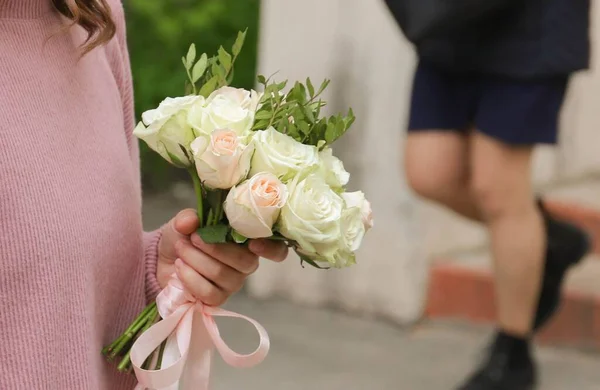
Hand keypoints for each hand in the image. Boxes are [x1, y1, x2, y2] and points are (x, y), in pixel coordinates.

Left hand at [157, 209, 287, 305]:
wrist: (163, 258)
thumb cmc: (184, 236)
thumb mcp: (185, 221)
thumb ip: (189, 218)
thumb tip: (191, 222)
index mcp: (247, 240)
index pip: (276, 250)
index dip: (271, 249)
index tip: (254, 244)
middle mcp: (246, 263)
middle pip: (246, 262)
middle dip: (215, 249)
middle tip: (193, 238)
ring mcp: (233, 283)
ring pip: (224, 275)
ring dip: (197, 260)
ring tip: (180, 249)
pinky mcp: (217, 298)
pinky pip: (210, 293)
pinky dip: (191, 278)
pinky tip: (180, 268)